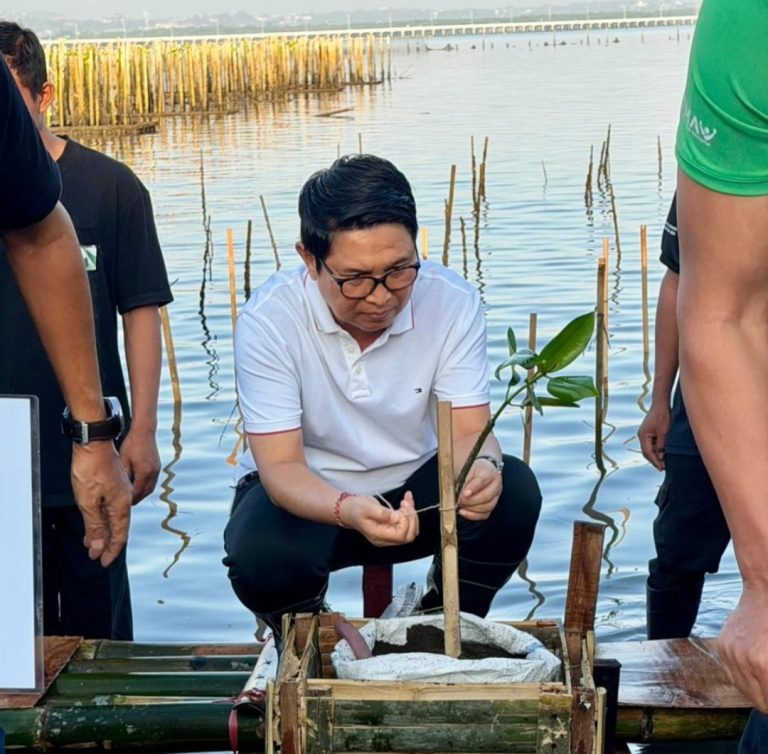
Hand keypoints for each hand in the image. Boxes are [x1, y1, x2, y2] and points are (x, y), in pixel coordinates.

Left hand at [71, 441, 132, 566]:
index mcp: (122, 504)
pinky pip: (110, 505)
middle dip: (106, 543)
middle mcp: (125, 497)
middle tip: (96, 556)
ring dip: (102, 530)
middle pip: (118, 526)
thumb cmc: (91, 469)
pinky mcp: (114, 481)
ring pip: (113, 515)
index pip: (119, 534)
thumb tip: (100, 547)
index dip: (111, 550)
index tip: (104, 563)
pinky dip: (101, 516)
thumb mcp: (88, 502)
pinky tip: (94, 517)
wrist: (93, 442)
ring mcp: (120, 488)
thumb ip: (95, 526)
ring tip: (91, 541)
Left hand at [119, 427, 160, 503]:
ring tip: (131, 496)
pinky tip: (137, 485)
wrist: (144, 431)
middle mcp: (153, 473)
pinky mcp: (157, 466)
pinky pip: (152, 481)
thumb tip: (119, 488)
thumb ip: (123, 476)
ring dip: (141, 493)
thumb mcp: (123, 460)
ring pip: (149, 488)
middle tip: (126, 504)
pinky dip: (145, 486)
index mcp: (144, 473)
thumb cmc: (132, 444)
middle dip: (136, 499)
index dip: (129, 500)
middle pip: (145, 493)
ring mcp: (157, 469)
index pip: (137, 493)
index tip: (121, 505)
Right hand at [340, 492, 418, 546]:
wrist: (350, 510)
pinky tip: (406, 499)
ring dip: (412, 515)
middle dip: (411, 518)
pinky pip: (406, 525)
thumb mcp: (367, 508)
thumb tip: (397, 517)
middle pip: (408, 536)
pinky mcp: (392, 529)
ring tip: (405, 501)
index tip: (400, 507)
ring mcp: (389, 535)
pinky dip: (410, 512)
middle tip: (404, 504)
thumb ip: (382, 514)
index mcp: (378, 536)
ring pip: (410, 531)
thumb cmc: (356, 508)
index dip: (405, 521)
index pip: (401, 535)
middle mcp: (385, 539)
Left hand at [457, 458, 501, 520]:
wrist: (472, 471)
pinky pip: (484, 515)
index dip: (473, 488)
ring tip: (461, 505)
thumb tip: (459, 493)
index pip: (482, 480)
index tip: (464, 494)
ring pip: (487, 507)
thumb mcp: (464, 469)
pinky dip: (472, 515)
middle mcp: (496, 484)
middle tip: (459, 500)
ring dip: (471, 508)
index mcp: (488, 471)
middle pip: (486, 496)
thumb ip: (462, 479)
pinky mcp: (491, 506)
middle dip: (470, 501)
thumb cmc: (468, 470)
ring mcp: (495, 496)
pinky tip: (463, 512)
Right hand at [638, 404, 670, 470]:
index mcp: (643, 436)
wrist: (661, 404)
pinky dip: (657, 449)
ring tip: (664, 463)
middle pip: (646, 452)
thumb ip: (662, 445)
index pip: (648, 452)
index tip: (662, 468)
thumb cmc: (663, 417)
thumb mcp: (664, 433)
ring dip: (655, 455)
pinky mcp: (649, 431)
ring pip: (649, 448)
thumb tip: (661, 457)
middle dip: (654, 460)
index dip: (655, 461)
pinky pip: (652, 443)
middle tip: (663, 468)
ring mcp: (644, 433)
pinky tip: (663, 453)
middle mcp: (641, 435)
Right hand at [716, 584, 767, 711]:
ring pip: (743, 690)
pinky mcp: (722, 646)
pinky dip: (744, 678)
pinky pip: (731, 674)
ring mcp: (730, 652)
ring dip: (757, 692)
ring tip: (766, 681)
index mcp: (764, 665)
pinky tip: (755, 671)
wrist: (766, 592)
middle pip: (759, 702)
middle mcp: (744, 661)